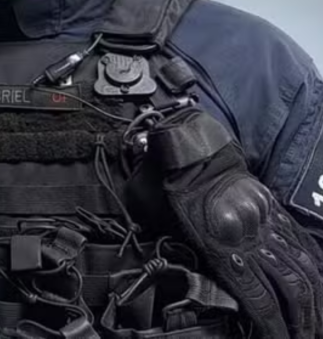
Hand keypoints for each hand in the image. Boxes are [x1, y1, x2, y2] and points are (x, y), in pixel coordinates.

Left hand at [146, 110, 322, 338]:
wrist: (188, 149)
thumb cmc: (168, 189)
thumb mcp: (162, 229)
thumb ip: (188, 260)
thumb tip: (202, 288)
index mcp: (221, 247)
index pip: (257, 298)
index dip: (273, 325)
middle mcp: (250, 238)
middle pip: (291, 288)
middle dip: (303, 320)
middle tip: (307, 338)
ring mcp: (266, 223)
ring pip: (303, 268)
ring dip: (315, 300)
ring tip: (318, 323)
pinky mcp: (273, 210)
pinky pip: (301, 243)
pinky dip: (315, 267)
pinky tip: (320, 285)